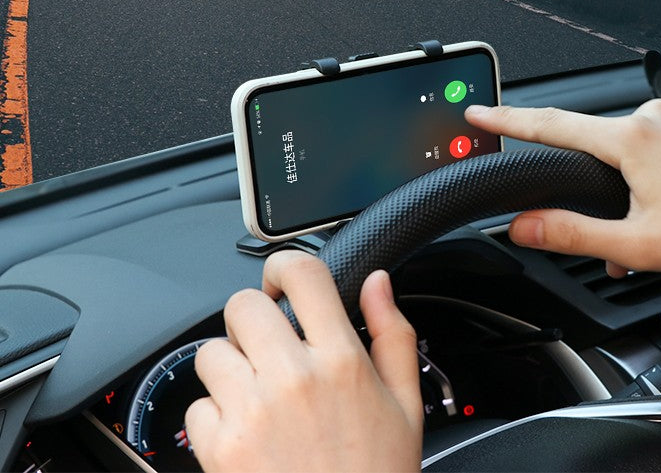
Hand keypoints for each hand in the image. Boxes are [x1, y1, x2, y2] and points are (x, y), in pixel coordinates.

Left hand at [186, 251, 422, 472]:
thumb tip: (377, 281)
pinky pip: (197, 408)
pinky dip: (213, 419)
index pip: (301, 273)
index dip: (285, 267)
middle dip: (252, 320)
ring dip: (228, 368)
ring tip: (255, 396)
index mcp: (340, 359)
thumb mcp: (405, 405)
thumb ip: (392, 333)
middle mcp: (293, 378)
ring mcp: (252, 412)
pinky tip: (244, 436)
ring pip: (211, 352)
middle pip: (244, 304)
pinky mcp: (221, 449)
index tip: (283, 283)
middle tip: (267, 346)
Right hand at [466, 99, 660, 276]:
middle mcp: (648, 117)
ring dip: (614, 189)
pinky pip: (641, 145)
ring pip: (617, 150)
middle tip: (599, 231)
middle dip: (582, 186)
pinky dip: (635, 177)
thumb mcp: (638, 246)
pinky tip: (653, 212)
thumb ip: (572, 234)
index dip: (507, 120)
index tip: (478, 111)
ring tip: (636, 234)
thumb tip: (525, 227)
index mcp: (630, 138)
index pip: (551, 124)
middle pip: (586, 143)